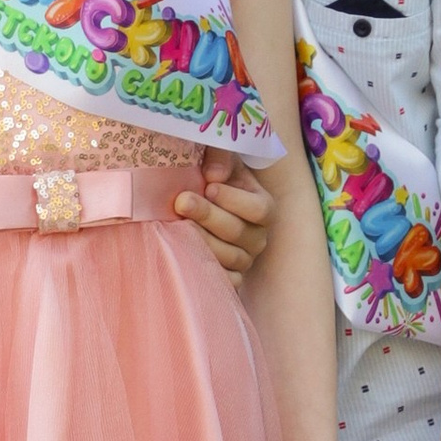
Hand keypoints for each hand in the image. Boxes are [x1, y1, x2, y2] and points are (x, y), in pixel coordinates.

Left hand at [173, 153, 270, 280]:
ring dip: (201, 241)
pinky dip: (207, 272)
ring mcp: (244, 259)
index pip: (259, 210)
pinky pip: (225, 283)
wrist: (197, 200)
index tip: (208, 186)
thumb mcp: (220, 158)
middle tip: (182, 201)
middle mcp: (257, 237)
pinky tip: (184, 255)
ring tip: (177, 225)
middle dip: (208, 216)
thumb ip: (220, 157)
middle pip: (238, 233)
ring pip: (229, 258)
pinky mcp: (229, 276)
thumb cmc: (212, 177)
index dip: (233, 200)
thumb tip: (214, 175)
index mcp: (263, 207)